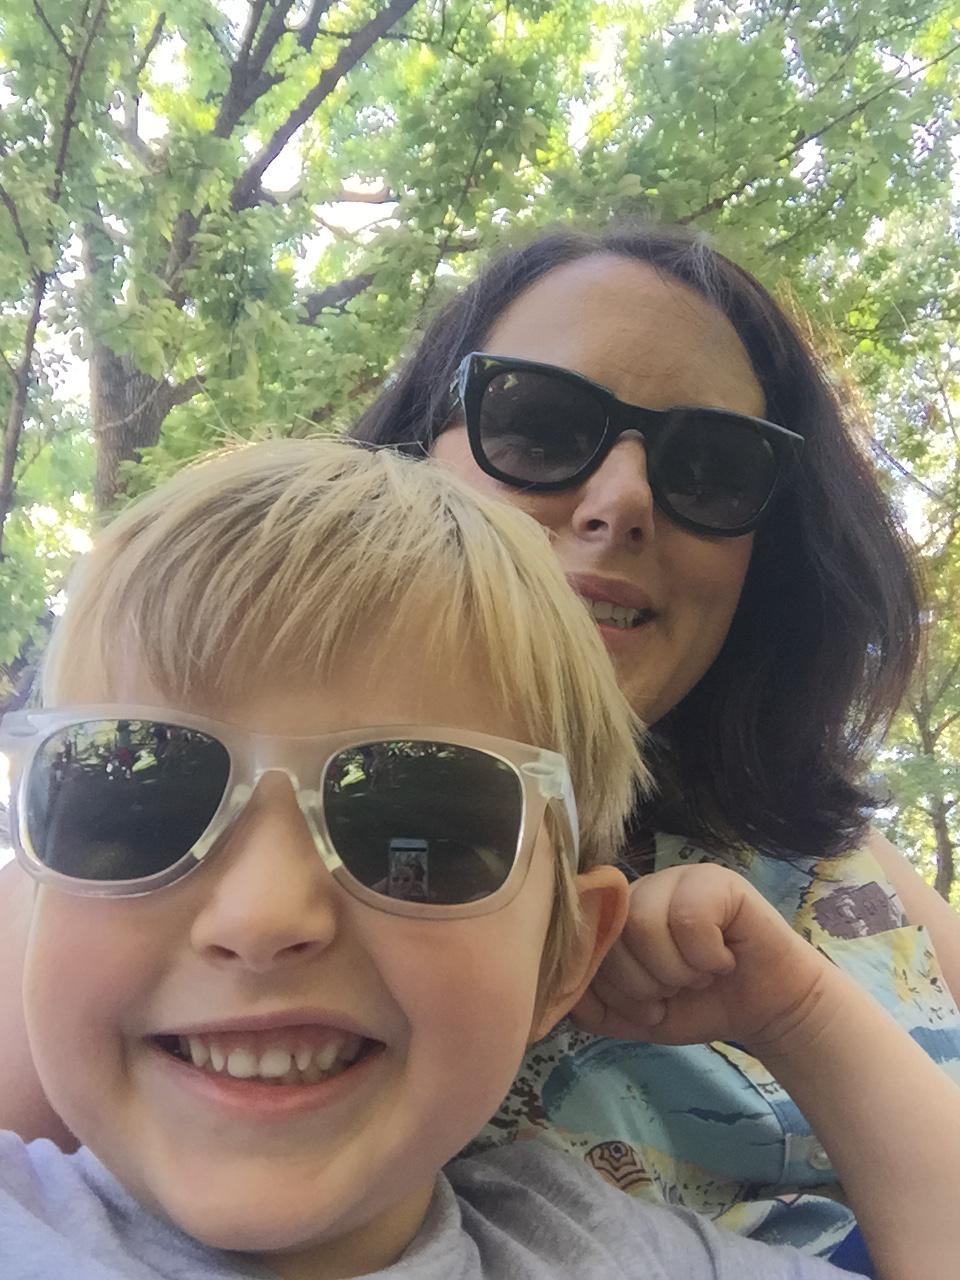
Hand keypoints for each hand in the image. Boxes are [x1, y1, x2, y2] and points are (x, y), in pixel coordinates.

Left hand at [571, 864, 830, 1051]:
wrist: (764, 1008)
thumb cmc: (696, 1004)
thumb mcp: (634, 1016)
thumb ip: (594, 1004)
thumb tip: (558, 987)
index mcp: (615, 916)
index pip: (583, 940)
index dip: (613, 983)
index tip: (645, 1005)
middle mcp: (640, 889)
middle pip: (615, 935)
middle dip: (647, 984)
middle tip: (678, 991)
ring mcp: (678, 878)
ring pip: (647, 924)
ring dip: (678, 971)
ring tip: (700, 975)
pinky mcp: (717, 880)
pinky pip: (691, 918)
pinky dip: (707, 956)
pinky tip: (724, 960)